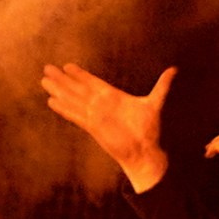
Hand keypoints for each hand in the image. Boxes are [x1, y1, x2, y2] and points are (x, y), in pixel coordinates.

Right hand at [40, 63, 175, 191]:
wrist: (146, 151)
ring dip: (58, 90)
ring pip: (72, 99)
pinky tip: (51, 101)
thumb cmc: (150, 130)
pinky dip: (63, 108)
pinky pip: (74, 115)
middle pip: (77, 88)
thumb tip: (174, 70)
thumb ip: (162, 86)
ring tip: (44, 81)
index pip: (92, 82)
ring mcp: (95, 115)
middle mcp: (100, 105)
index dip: (79, 74)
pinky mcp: (93, 126)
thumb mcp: (156, 102)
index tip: (67, 66)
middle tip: (47, 68)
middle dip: (62, 79)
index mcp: (113, 97)